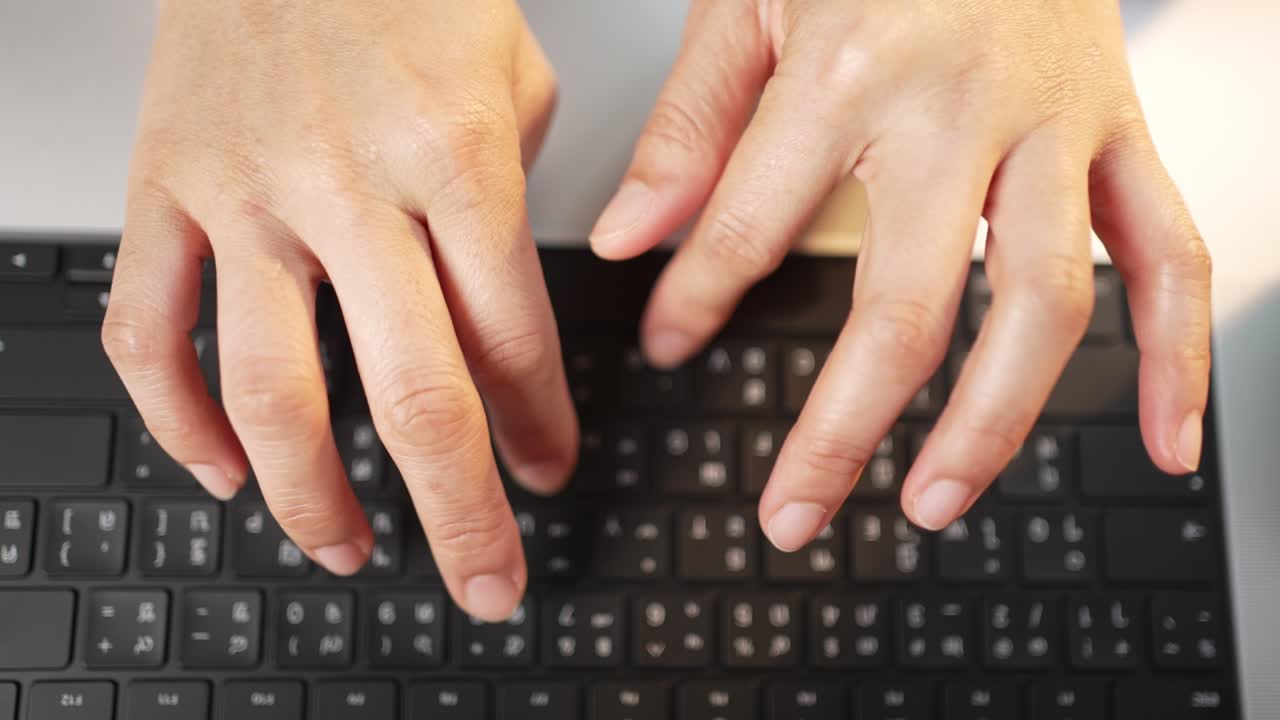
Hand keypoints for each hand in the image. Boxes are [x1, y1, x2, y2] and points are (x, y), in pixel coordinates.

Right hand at [103, 0, 574, 620]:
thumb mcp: (511, 77)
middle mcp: (349, 187)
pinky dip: (177, 420)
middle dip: (462, 513)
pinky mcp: (164, 189)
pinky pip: (151, 332)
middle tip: (488, 577)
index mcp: (455, 157)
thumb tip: (511, 326)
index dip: (540, 428)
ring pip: (272, 391)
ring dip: (316, 498)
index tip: (551, 472)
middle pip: (413, 396)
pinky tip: (219, 469)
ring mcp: (244, 195)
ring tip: (351, 548)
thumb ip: (517, 206)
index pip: (512, 339)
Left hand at [592, 0, 1209, 542]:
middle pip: (906, 306)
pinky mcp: (1123, 131)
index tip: (668, 350)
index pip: (753, 229)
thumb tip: (634, 237)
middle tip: (793, 513)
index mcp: (850, 69)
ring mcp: (1057, 125)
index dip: (697, 305)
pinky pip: (1168, 254)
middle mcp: (960, 107)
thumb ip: (691, 126)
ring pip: (1044, 304)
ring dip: (992, 424)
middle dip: (841, 429)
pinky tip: (1161, 439)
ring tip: (934, 502)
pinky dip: (1178, 356)